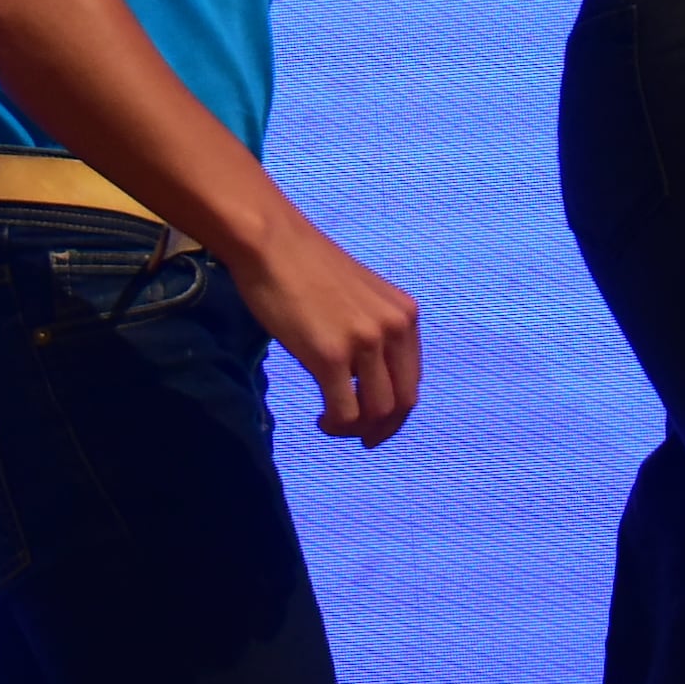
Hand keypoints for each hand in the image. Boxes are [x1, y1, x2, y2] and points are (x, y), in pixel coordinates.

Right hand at [225, 216, 424, 444]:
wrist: (271, 244)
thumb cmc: (305, 267)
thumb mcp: (360, 296)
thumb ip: (373, 330)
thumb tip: (366, 375)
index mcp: (404, 314)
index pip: (412, 379)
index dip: (396, 409)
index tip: (375, 420)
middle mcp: (393, 329)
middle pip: (403, 402)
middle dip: (383, 428)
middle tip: (362, 439)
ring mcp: (364, 343)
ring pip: (376, 413)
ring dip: (357, 429)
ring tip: (333, 424)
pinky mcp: (331, 357)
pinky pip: (345, 412)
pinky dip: (337, 426)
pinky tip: (322, 420)